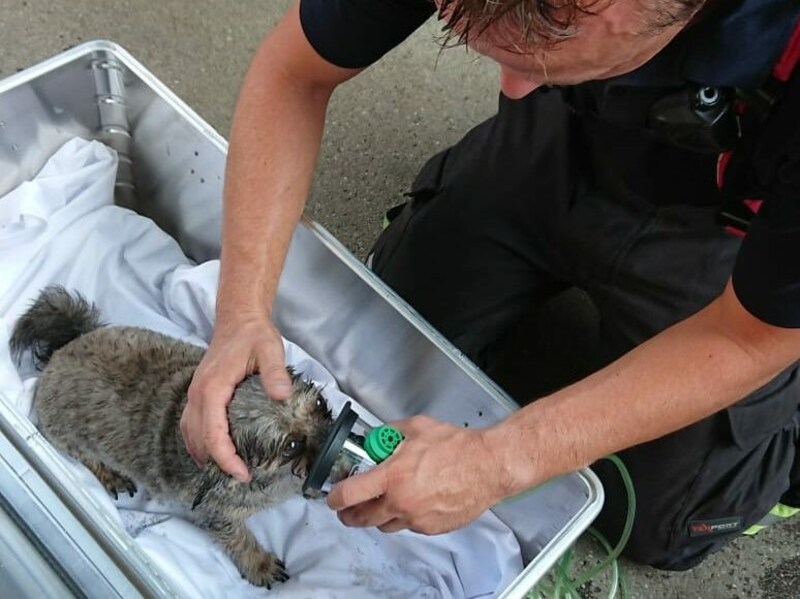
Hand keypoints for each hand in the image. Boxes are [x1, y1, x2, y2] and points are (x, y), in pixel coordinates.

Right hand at [181, 313, 291, 481]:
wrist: (238, 318)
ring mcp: (195, 393)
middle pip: (198, 439)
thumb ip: (275, 372)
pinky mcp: (198, 392)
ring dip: (204, 454)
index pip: (213, 434)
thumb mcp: (270, 350)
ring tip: (227, 469)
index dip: (226, 459)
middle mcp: (197, 394)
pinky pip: (191, 423)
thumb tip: (282, 396)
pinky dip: (198, 442)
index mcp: (212, 388)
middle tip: (242, 477)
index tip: (243, 474)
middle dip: (217, 462)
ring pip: (189, 433)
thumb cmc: (253, 334)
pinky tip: (211, 450)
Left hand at [327, 416, 510, 533]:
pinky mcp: (431, 528)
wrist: (487, 466)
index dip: (335, 498)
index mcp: (392, 476)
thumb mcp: (416, 428)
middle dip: (350, 515)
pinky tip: (413, 502)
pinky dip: (405, 517)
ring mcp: (416, 519)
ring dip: (378, 517)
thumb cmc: (456, 446)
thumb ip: (390, 434)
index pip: (350, 494)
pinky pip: (409, 527)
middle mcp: (400, 501)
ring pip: (386, 525)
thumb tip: (377, 439)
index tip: (332, 498)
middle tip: (346, 511)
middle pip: (362, 518)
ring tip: (381, 505)